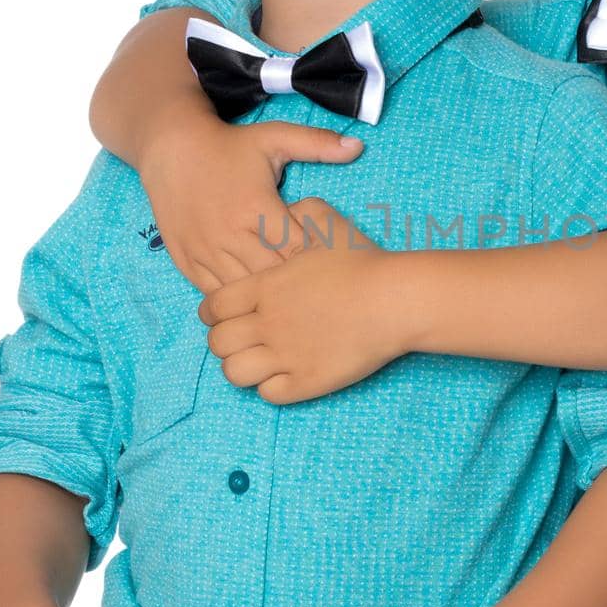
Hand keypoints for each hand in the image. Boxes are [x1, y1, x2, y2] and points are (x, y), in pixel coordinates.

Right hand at [137, 117, 363, 295]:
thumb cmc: (229, 145)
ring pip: (241, 291)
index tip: (326, 259)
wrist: (170, 148)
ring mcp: (204, 251)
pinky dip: (233, 298)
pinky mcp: (186, 261)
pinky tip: (251, 297)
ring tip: (285, 296)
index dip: (314, 259)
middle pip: (272, 277)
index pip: (296, 250)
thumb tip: (359, 146)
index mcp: (256, 208)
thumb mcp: (274, 137)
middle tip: (312, 285)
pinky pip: (213, 293)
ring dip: (263, 296)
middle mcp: (228, 234)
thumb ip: (317, 144)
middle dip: (293, 284)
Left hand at [198, 196, 405, 401]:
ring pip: (234, 373)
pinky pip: (268, 394)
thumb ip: (301, 212)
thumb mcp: (328, 222)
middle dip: (225, 340)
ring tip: (260, 361)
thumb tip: (289, 211)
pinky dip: (271, 386)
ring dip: (242, 367)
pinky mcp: (306, 382)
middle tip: (244, 337)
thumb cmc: (363, 262)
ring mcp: (285, 356)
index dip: (214, 313)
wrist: (395, 300)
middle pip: (217, 343)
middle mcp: (266, 324)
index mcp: (264, 288)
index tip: (227, 314)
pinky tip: (286, 373)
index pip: (212, 308)